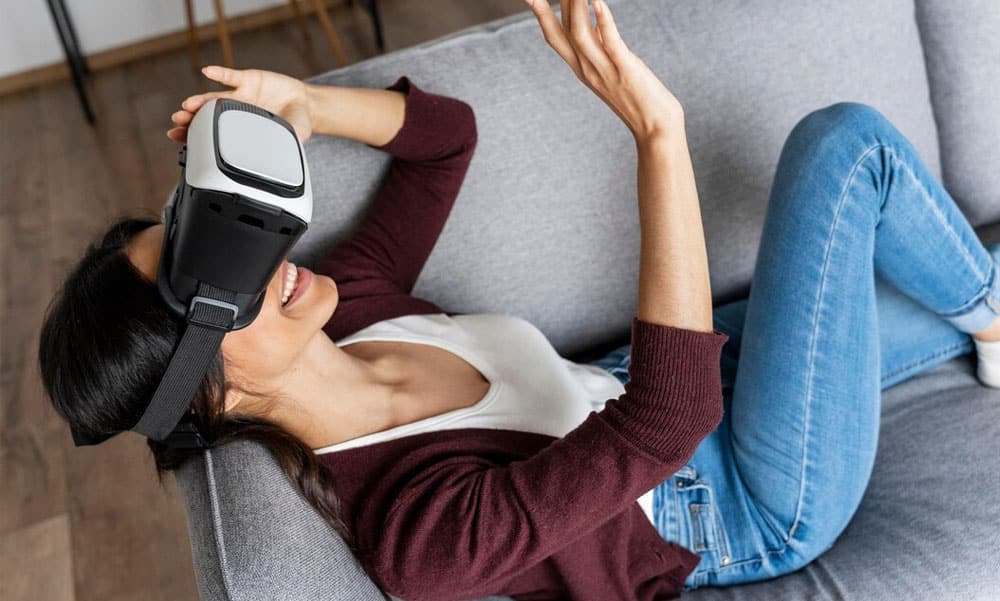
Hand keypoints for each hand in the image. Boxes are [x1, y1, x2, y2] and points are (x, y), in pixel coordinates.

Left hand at [167, 66, 312, 142]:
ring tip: (186, 106)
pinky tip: (207, 72)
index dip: (195, 136)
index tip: (178, 139)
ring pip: (216, 98)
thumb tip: (284, 162)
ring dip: (200, 101)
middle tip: (177, 125)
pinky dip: (220, 74)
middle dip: (191, 120)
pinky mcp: (249, 79)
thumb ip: (285, 148)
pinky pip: (232, 76)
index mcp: (242, 128)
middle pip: (209, 116)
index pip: (214, 133)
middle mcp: (236, 111)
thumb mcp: (290, 141)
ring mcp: (241, 95)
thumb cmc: (294, 125)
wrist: (304, 104)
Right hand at [524, 0, 683, 142]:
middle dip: (553, 5)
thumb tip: (596, 21)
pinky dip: (603, 21)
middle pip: (563, 32)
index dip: (541, 16)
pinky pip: (610, 43)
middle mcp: (587, 70)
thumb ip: (601, 46)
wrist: (656, 129)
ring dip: (575, 6)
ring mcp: (604, 71)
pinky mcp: (625, 71)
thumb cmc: (639, 98)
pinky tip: (598, 2)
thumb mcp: (613, 68)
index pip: (554, 38)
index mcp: (582, 69)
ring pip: (581, 34)